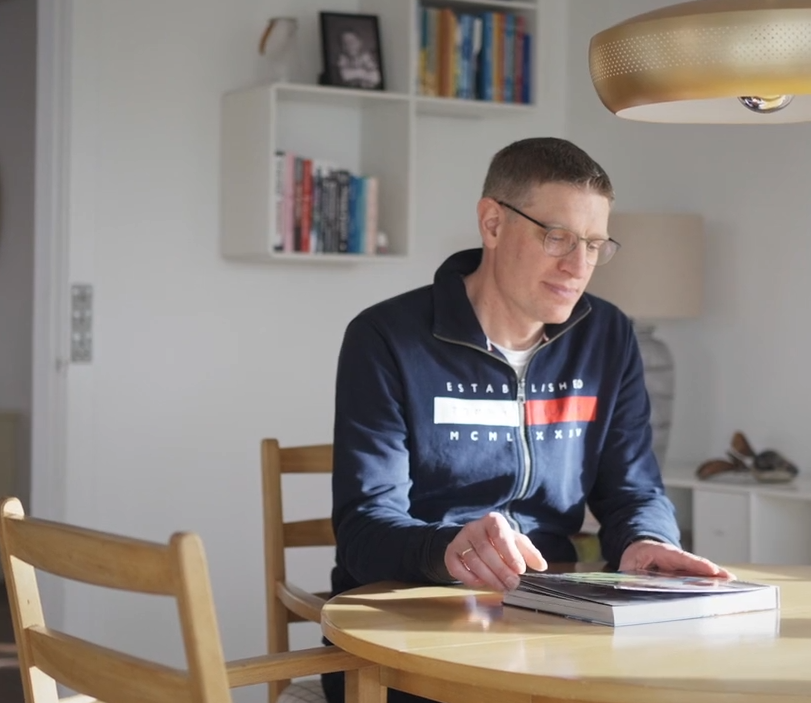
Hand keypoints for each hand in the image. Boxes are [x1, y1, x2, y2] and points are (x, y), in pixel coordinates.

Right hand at [444, 512, 546, 590]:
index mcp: (492, 521)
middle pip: (485, 550)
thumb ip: (529, 553)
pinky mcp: (450, 552)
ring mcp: (460, 539)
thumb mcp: (516, 542)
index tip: (520, 569)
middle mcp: (473, 527)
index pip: (499, 534)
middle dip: (501, 570)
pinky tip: (481, 583)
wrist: (475, 538)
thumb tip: (541, 566)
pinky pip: (456, 567)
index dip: (509, 552)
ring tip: (502, 587)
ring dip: (488, 577)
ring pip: (472, 560)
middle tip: (513, 584)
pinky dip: (468, 578)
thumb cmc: (500, 541)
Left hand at [619, 539, 734, 578]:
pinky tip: (724, 587)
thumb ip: (629, 574)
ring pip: (700, 570)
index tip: (711, 569)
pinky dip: (711, 581)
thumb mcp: (628, 565)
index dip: (695, 563)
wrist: (641, 549)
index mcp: (660, 553)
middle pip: (695, 565)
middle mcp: (676, 558)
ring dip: (715, 576)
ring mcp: (683, 565)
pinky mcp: (686, 572)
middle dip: (711, 571)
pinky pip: (699, 576)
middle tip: (728, 578)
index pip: (680, 557)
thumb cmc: (636, 557)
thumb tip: (629, 584)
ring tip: (731, 582)